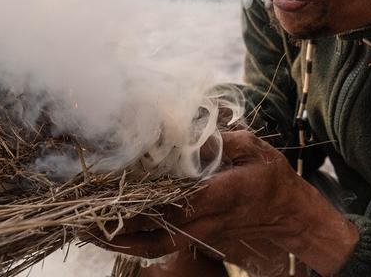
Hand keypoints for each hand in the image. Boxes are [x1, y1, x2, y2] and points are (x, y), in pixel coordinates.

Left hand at [102, 130, 358, 275]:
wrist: (293, 223)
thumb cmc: (275, 182)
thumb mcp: (257, 151)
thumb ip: (227, 139)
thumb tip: (197, 125)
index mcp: (218, 196)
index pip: (170, 201)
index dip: (136, 200)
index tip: (106, 191)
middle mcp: (203, 221)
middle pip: (150, 230)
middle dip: (113, 226)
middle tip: (77, 216)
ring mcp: (197, 235)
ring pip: (150, 244)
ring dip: (116, 239)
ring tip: (83, 228)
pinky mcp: (196, 240)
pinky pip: (158, 245)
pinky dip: (132, 243)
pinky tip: (111, 234)